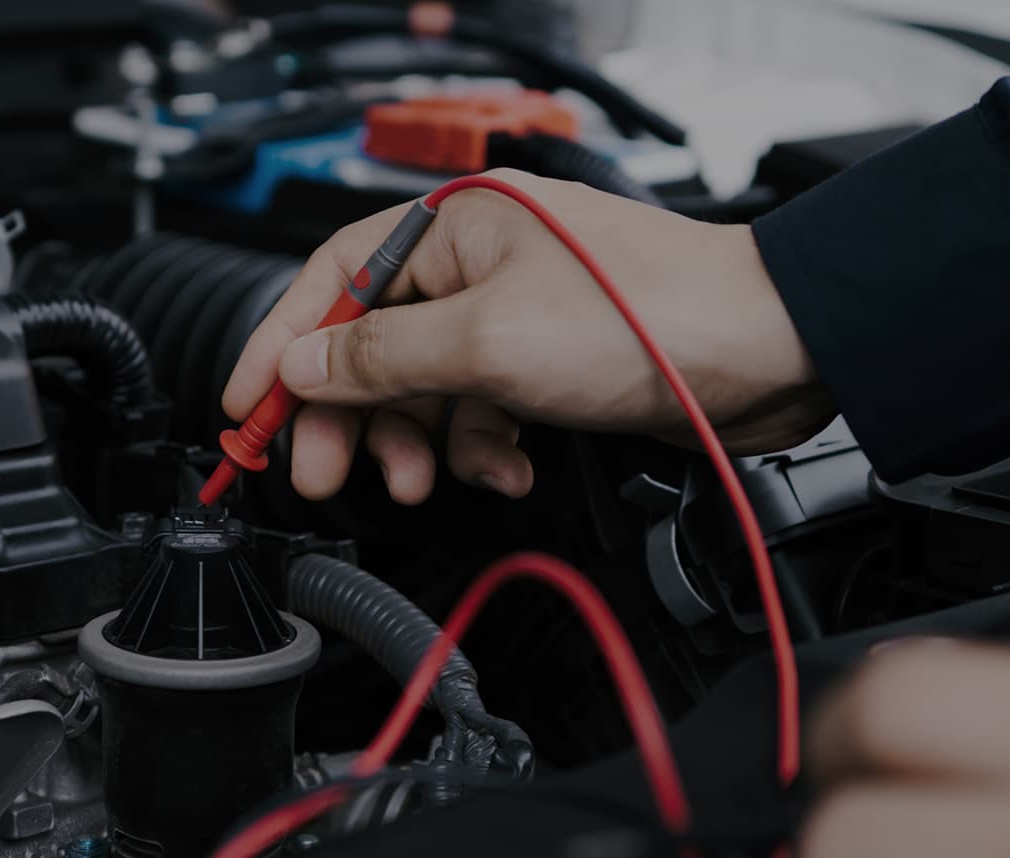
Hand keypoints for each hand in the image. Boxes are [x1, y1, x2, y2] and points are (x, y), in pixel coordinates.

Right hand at [219, 170, 833, 503]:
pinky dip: (483, 448)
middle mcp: (479, 262)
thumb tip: (301, 368)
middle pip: (372, 344)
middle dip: (349, 416)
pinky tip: (506, 468)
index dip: (280, 345)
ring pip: (426, 387)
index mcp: (453, 225)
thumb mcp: (484, 343)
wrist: (764, 352)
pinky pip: (482, 409)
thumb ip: (380, 358)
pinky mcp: (550, 362)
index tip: (245, 407)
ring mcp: (515, 314)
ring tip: (425, 481)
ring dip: (421, 442)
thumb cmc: (647, 317)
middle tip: (323, 473)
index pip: (331, 279)